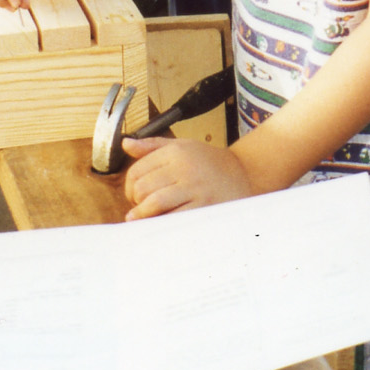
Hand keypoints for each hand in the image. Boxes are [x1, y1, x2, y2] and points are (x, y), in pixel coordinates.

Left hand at [122, 137, 255, 219]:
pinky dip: (161, 224)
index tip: (134, 196)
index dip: (129, 187)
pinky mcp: (203, 207)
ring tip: (144, 219)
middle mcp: (184, 167)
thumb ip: (152, 146)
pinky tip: (161, 225)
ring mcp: (194, 188)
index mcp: (175, 152)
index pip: (137, 171)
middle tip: (141, 208)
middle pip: (142, 188)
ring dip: (144, 215)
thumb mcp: (182, 146)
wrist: (244, 174)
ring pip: (154, 204)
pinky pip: (173, 218)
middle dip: (136, 202)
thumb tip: (126, 144)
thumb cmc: (208, 162)